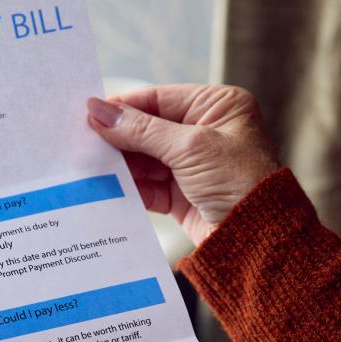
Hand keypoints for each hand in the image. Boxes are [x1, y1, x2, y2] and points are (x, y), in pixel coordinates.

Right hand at [87, 84, 279, 245]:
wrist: (259, 241)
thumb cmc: (240, 182)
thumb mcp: (189, 148)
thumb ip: (141, 130)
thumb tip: (99, 111)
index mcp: (219, 106)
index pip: (159, 100)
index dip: (123, 107)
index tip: (88, 113)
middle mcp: (207, 132)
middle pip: (149, 129)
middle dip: (118, 137)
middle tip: (80, 140)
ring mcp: (195, 165)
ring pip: (145, 159)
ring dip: (119, 163)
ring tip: (86, 164)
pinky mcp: (184, 196)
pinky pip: (148, 185)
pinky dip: (128, 186)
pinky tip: (103, 184)